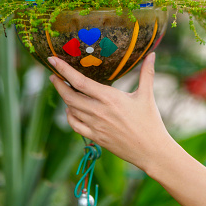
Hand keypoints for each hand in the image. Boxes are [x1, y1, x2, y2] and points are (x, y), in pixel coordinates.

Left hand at [48, 53, 171, 171]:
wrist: (151, 151)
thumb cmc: (150, 121)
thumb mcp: (147, 95)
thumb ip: (147, 72)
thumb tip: (152, 54)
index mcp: (109, 98)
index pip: (80, 82)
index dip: (64, 70)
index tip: (53, 60)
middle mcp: (99, 111)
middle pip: (69, 96)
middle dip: (58, 84)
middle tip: (53, 75)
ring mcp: (95, 126)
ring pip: (71, 109)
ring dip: (64, 98)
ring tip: (63, 88)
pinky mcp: (95, 137)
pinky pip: (75, 125)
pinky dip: (70, 115)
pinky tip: (72, 109)